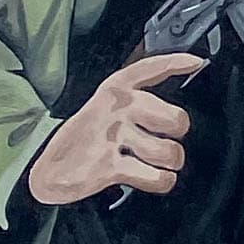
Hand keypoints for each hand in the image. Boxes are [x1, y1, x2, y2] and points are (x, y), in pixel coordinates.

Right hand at [28, 51, 203, 203]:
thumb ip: (133, 100)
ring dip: (170, 162)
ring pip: (168, 151)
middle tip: (167, 139)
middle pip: (175, 119)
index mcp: (113, 92)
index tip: (196, 62)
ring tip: (159, 163)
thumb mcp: (102, 109)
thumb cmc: (82, 142)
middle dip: (178, 133)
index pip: (147, 69)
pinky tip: (157, 178)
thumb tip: (170, 98)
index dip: (174, 63)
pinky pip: (156, 176)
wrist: (47, 174)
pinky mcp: (108, 167)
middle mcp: (115, 110)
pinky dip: (162, 181)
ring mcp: (111, 138)